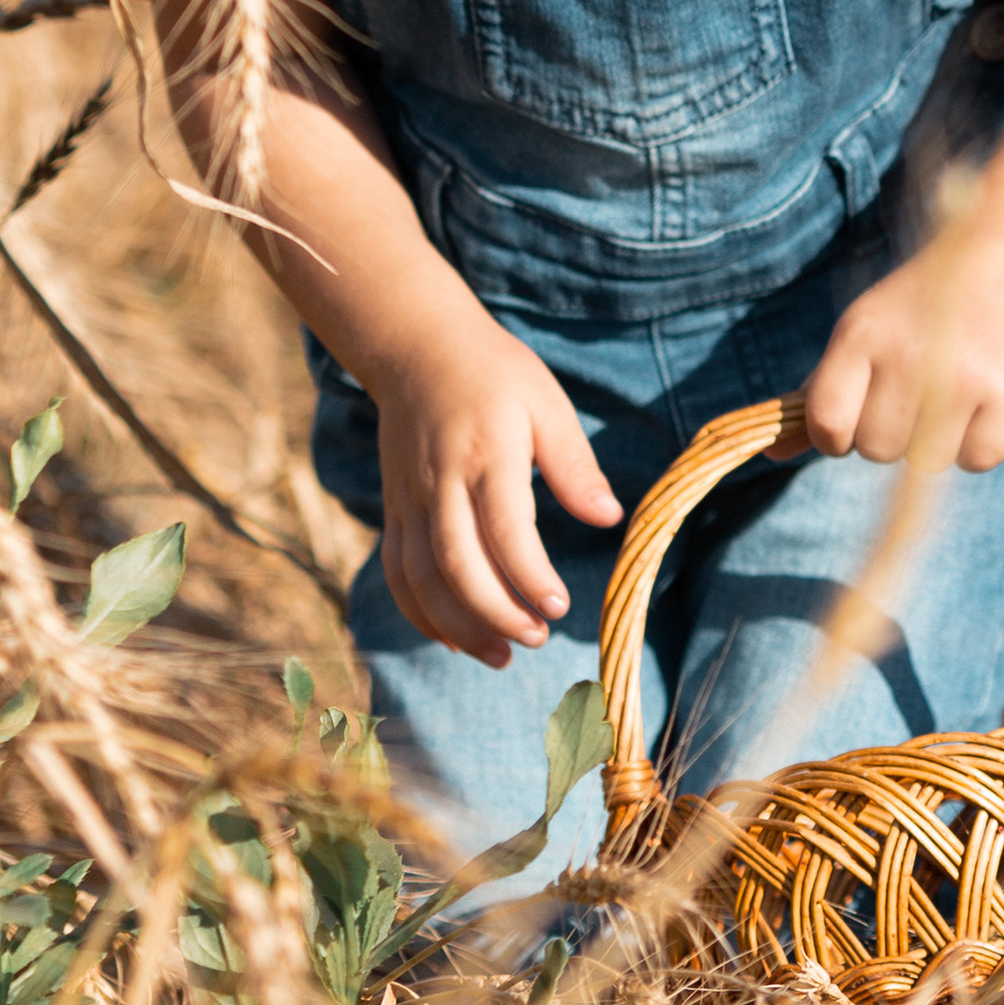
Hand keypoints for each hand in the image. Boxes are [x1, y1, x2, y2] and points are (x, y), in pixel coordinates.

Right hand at [367, 319, 623, 669]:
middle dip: (496, 613)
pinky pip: (398, 574)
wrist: (415, 349)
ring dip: (458, 626)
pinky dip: (421, 615)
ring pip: (421, 579)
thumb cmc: (493, 373)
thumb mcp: (546, 402)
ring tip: (501, 655)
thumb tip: (609, 518)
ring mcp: (410, 500)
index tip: (560, 607)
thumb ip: (574, 464)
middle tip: (537, 638)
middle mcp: (440, 483)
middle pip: (456, 565)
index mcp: (485, 454)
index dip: (530, 577)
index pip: (504, 530)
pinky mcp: (394, 511)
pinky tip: (456, 639)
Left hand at [801, 227, 1003, 475]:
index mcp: (860, 334)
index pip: (827, 422)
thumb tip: (770, 455)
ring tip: (949, 393)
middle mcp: (908, 355)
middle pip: (876, 449)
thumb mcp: (863, 330)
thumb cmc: (920, 304)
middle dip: (890, 435)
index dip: (835, 437)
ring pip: (926, 461)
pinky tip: (982, 403)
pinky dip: (978, 445)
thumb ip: (820, 392)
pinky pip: (977, 460)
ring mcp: (962, 377)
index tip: (855, 421)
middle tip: (913, 396)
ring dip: (936, 442)